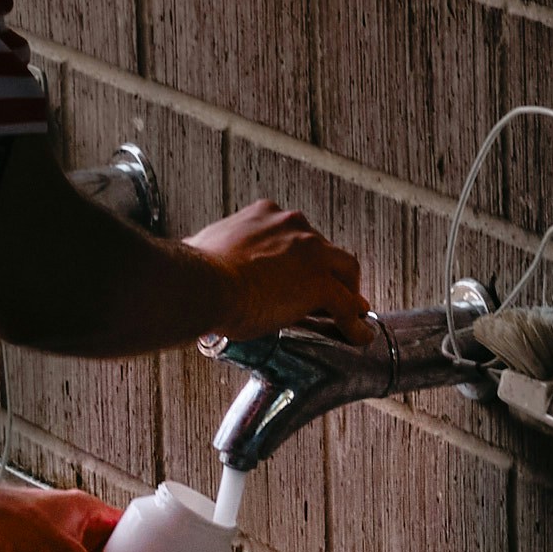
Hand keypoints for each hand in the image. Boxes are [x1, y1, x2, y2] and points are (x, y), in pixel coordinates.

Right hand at [189, 199, 367, 337]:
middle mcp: (293, 226)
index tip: (300, 274)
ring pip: (346, 271)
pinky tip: (357, 336)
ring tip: (350, 313)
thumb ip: (214, 248)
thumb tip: (195, 253)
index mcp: (265, 216)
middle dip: (331, 271)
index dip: (303, 258)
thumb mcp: (205, 246)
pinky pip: (347, 306)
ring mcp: (311, 253)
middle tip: (331, 293)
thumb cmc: (196, 271)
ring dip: (350, 292)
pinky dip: (354, 323)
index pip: (297, 235)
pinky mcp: (320, 284)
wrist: (203, 284)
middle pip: (326, 249)